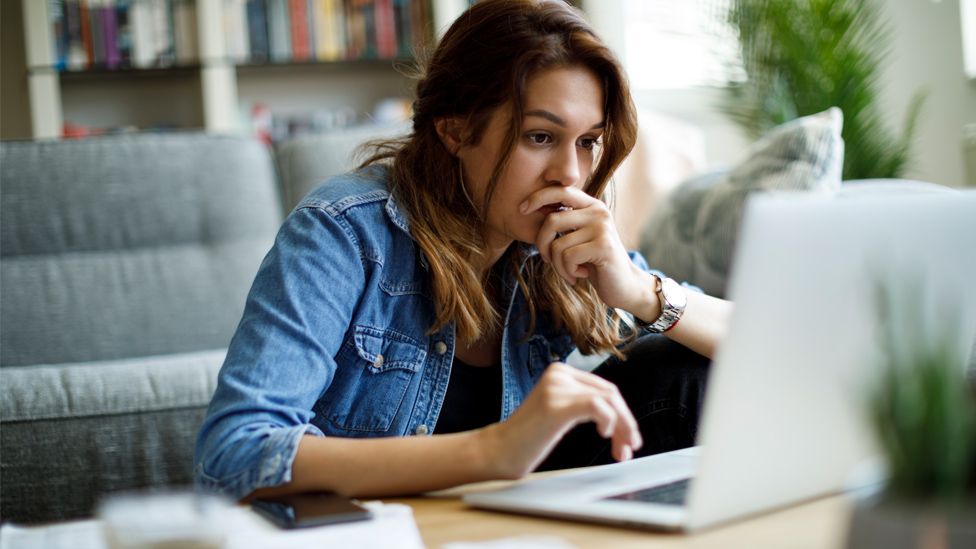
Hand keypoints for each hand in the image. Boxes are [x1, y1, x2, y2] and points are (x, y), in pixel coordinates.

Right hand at [480, 362, 642, 478]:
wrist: (499, 451)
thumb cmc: (529, 437)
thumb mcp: (559, 411)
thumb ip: (583, 403)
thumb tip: (622, 416)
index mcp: (560, 371)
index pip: (604, 388)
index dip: (623, 414)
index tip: (628, 438)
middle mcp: (559, 373)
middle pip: (610, 393)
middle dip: (626, 422)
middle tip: (630, 447)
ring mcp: (556, 387)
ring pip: (609, 400)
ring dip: (622, 427)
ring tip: (621, 450)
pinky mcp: (556, 405)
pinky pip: (597, 406)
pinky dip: (609, 421)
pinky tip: (604, 434)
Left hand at [520, 186, 650, 310]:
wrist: (623, 285)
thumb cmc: (594, 262)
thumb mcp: (578, 237)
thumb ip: (563, 223)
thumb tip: (532, 208)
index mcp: (591, 206)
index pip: (560, 191)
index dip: (538, 197)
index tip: (522, 210)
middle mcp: (598, 212)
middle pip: (552, 221)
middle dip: (542, 245)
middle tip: (548, 260)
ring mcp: (602, 227)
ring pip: (558, 245)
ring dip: (558, 265)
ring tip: (570, 272)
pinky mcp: (603, 246)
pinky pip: (568, 257)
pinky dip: (568, 272)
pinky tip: (580, 275)